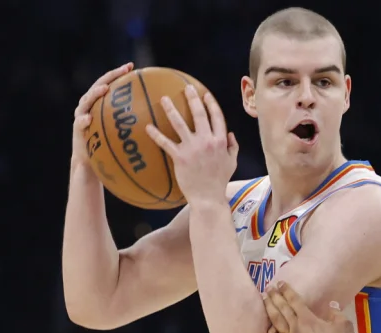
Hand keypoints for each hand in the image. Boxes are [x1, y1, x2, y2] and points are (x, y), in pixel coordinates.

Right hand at [73, 63, 133, 167]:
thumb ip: (132, 123)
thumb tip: (154, 117)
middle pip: (98, 86)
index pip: (109, 83)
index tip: (131, 66)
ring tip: (104, 89)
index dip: (119, 73)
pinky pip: (79, 123)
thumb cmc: (110, 147)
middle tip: (122, 71)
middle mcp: (89, 105)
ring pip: (86, 100)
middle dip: (110, 76)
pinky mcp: (77, 129)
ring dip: (94, 93)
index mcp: (100, 103)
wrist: (91, 162)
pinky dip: (83, 120)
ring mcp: (81, 115)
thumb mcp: (122, 133)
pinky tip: (88, 119)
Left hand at [144, 85, 238, 203]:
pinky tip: (148, 127)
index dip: (211, 104)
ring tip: (163, 99)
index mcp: (220, 141)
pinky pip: (166, 143)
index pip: (216, 117)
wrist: (208, 197)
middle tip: (186, 88)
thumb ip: (232, 147)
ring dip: (170, 109)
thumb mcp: (232, 162)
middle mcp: (207, 141)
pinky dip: (156, 135)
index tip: (205, 95)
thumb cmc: (220, 181)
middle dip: (192, 98)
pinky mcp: (180, 157)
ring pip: (180, 123)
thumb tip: (231, 134)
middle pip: (199, 114)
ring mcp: (192, 148)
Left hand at [263, 282, 357, 332]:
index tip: (281, 283)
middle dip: (274, 297)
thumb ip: (336, 313)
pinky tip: (270, 329)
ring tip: (265, 301)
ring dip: (270, 310)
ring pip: (276, 323)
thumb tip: (330, 305)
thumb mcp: (345, 326)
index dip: (287, 291)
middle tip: (269, 288)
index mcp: (308, 320)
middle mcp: (295, 328)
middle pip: (282, 309)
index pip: (294, 301)